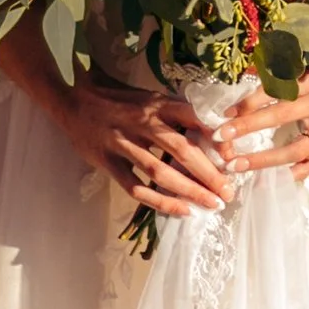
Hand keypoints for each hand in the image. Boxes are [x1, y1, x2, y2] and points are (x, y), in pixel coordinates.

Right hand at [33, 66, 308, 213]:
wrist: (73, 98)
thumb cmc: (119, 98)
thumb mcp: (150, 96)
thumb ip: (178, 112)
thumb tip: (216, 129)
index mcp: (156, 103)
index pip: (193, 120)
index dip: (215, 139)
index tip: (235, 157)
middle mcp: (142, 123)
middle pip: (181, 150)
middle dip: (209, 173)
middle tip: (230, 192)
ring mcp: (122, 144)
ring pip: (160, 172)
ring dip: (189, 191)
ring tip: (213, 205)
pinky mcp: (107, 162)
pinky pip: (136, 187)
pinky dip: (160, 201)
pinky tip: (181, 211)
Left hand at [222, 68, 308, 182]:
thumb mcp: (300, 67)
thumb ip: (274, 78)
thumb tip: (239, 93)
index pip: (277, 90)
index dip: (250, 101)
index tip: (226, 113)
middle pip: (282, 116)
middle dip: (250, 127)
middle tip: (223, 137)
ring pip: (296, 148)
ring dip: (265, 159)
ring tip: (239, 166)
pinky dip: (291, 175)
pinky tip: (269, 181)